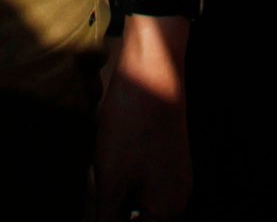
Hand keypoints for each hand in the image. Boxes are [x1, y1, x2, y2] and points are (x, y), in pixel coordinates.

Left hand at [95, 16, 190, 220]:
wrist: (152, 69)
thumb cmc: (133, 124)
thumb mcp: (112, 180)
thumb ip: (108, 219)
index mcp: (168, 211)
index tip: (98, 206)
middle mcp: (178, 198)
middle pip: (141, 220)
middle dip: (115, 212)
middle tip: (99, 193)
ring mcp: (175, 177)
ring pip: (141, 205)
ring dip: (119, 201)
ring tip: (104, 176)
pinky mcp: (166, 160)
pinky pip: (144, 185)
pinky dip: (125, 183)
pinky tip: (110, 164)